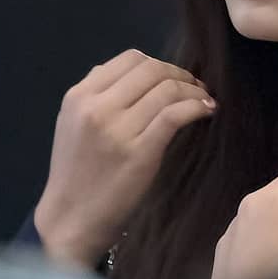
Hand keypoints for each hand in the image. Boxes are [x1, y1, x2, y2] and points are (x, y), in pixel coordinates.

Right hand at [34, 50, 215, 266]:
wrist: (71, 219)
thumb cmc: (76, 175)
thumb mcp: (72, 125)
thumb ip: (96, 95)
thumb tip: (131, 71)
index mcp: (80, 96)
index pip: (129, 59)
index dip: (159, 64)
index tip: (173, 78)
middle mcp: (97, 107)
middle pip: (152, 70)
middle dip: (180, 74)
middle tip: (195, 88)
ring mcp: (118, 129)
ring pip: (167, 89)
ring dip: (194, 91)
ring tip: (204, 101)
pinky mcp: (140, 152)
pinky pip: (175, 114)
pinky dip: (196, 107)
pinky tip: (206, 112)